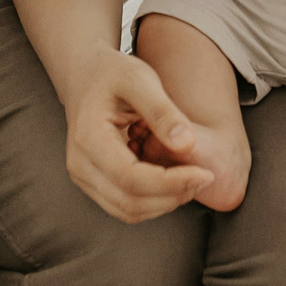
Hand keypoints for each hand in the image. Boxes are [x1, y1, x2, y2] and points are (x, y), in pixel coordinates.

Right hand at [63, 51, 216, 222]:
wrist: (85, 76)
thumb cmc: (113, 74)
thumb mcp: (140, 79)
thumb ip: (163, 112)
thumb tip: (188, 144)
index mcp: (88, 138)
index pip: (131, 179)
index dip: (171, 183)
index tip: (205, 173)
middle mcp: (80, 165)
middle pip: (129, 202)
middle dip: (172, 196)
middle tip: (204, 177)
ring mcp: (83, 177)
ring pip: (128, 211)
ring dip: (165, 203)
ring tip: (192, 178)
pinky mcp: (93, 183)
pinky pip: (124, 206)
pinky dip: (154, 201)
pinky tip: (173, 180)